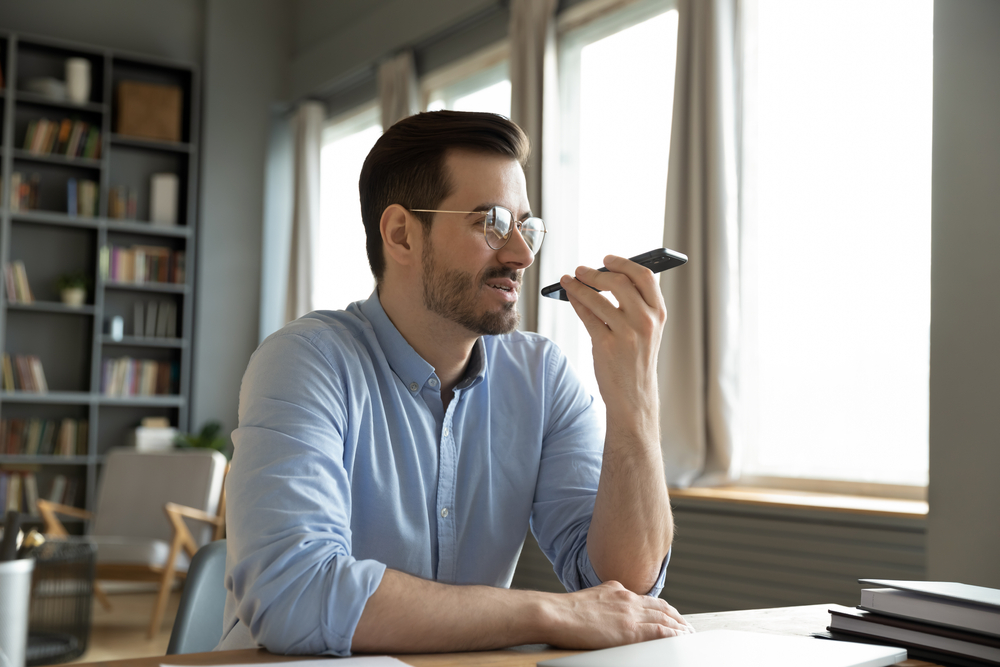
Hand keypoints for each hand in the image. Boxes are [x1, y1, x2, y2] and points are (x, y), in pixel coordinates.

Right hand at [541, 581, 693, 648]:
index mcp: (618, 590)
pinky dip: (673, 636)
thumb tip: (610, 606)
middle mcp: (627, 599)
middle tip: (687, 627)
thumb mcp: (590, 596)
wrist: (555, 613)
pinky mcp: (628, 632)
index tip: (673, 616)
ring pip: (664, 619)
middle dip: (677, 618)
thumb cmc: (564, 610)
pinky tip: (680, 639)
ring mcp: (629, 615)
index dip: (664, 609)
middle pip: (661, 608)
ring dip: (680, 628)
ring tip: (689, 635)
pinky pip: (659, 633)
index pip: (648, 600)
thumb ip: (606, 599)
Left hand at [559, 255, 666, 421]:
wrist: (634, 396)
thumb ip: (636, 305)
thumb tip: (607, 278)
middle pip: (618, 282)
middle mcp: (645, 321)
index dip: (623, 263)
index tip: (607, 260)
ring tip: (568, 280)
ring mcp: (626, 333)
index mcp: (658, 313)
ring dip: (578, 285)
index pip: (643, 276)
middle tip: (581, 270)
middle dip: (595, 273)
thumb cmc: (637, 360)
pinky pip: (587, 315)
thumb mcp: (647, 331)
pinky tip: (570, 296)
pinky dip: (576, 302)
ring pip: (597, 298)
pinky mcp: (606, 345)